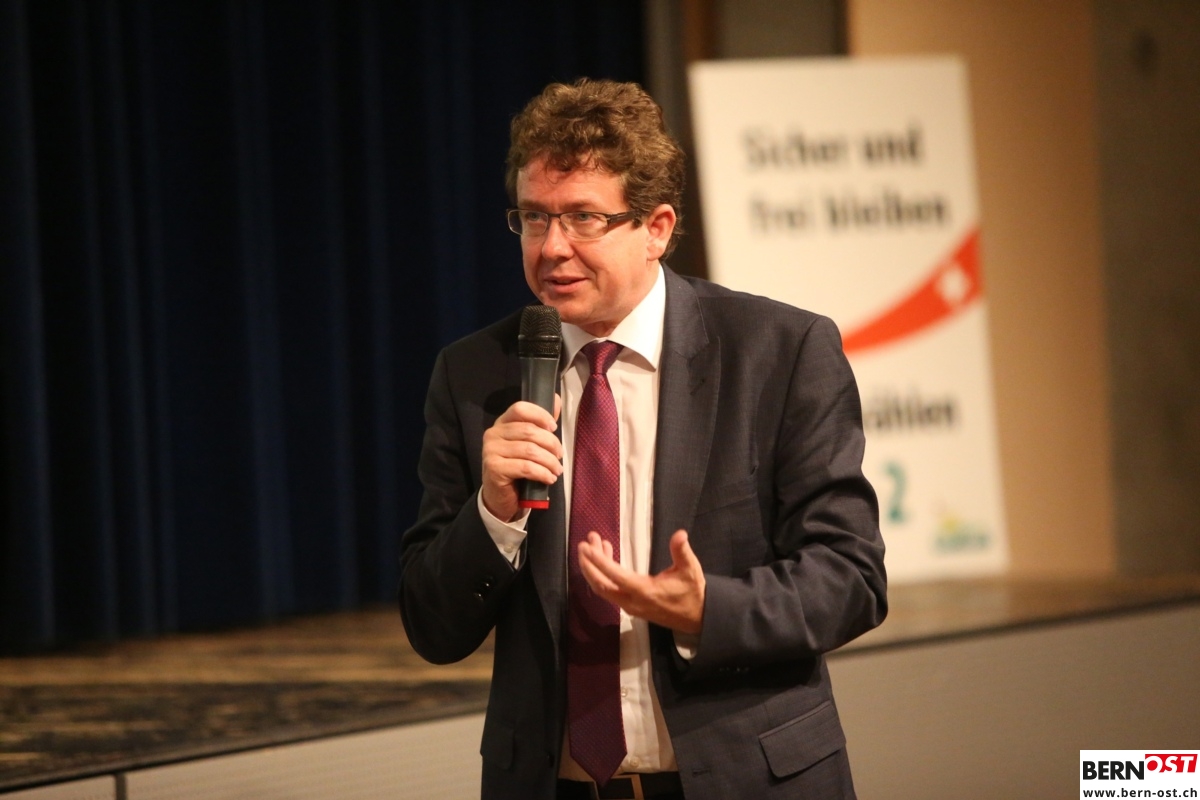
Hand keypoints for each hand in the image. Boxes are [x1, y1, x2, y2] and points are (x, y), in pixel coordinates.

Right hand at [480, 397, 562, 521]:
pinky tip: (549, 478)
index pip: (520, 408)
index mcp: (502, 423)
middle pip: (529, 430)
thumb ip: (541, 424)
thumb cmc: (517, 468)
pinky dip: (542, 473)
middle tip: (559, 456)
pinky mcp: (494, 468)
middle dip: (551, 444)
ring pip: (529, 450)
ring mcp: (491, 450)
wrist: (500, 497)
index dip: (540, 415)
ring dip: (549, 461)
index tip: (554, 428)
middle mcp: (493, 433)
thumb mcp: (529, 444)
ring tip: (557, 470)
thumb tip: (556, 400)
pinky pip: (525, 467)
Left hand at [576, 529, 705, 634]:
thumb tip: (680, 534)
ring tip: (595, 543)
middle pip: (601, 585)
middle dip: (589, 564)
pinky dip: (603, 574)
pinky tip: (607, 556)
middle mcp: (632, 601)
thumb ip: (682, 551)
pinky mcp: (631, 606)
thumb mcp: (690, 569)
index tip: (587, 547)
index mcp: (644, 591)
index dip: (599, 561)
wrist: (697, 617)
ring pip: (603, 588)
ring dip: (595, 568)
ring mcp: (630, 606)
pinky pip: (610, 590)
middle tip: (584, 543)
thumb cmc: (692, 591)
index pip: (615, 576)